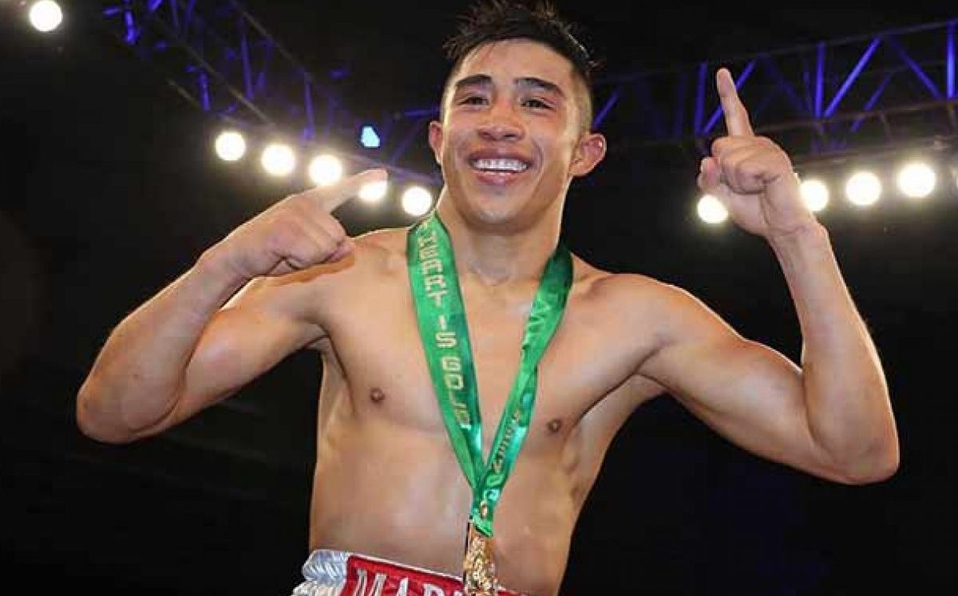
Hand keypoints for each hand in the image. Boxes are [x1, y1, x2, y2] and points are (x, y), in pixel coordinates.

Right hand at [210, 168, 386, 279]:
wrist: (235, 257)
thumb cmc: (273, 255)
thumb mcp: (308, 253)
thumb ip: (331, 249)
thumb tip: (349, 247)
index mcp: (309, 203)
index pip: (339, 190)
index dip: (362, 182)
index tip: (383, 175)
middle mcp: (303, 203)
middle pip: (338, 237)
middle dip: (321, 253)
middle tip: (293, 252)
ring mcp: (294, 213)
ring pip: (327, 247)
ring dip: (308, 259)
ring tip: (285, 253)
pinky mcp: (285, 228)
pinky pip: (311, 254)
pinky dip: (298, 263)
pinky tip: (280, 256)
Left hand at [697, 68, 815, 239]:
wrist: (780, 227)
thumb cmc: (755, 210)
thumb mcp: (720, 197)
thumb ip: (708, 181)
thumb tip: (706, 161)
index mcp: (745, 148)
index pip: (735, 116)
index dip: (728, 94)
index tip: (721, 72)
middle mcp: (758, 143)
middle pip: (719, 147)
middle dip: (723, 174)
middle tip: (745, 188)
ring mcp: (769, 150)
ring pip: (729, 161)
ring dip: (736, 183)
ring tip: (757, 189)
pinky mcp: (776, 162)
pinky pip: (744, 169)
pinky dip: (747, 184)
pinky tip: (764, 188)